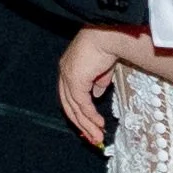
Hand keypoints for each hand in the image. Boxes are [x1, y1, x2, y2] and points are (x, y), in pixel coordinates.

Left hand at [58, 28, 115, 144]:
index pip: (69, 96)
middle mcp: (64, 73)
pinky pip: (81, 104)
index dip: (78, 112)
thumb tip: (98, 94)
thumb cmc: (107, 45)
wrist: (108, 36)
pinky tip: (97, 123)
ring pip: (74, 108)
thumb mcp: (103, 68)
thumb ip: (99, 82)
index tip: (88, 124)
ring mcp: (68, 77)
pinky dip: (89, 116)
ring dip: (87, 123)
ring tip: (97, 135)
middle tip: (92, 137)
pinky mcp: (75, 81)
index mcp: (68, 69)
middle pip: (68, 105)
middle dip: (81, 123)